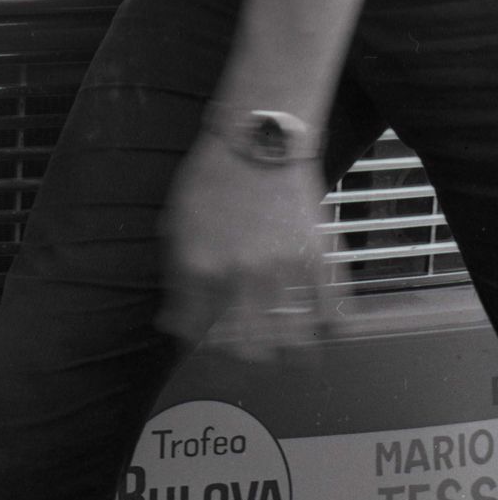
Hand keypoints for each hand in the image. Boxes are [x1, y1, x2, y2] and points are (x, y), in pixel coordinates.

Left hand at [158, 130, 335, 361]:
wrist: (258, 139)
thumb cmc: (212, 177)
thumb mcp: (175, 221)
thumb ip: (173, 274)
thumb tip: (170, 319)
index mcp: (199, 267)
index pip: (194, 331)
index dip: (194, 344)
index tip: (198, 346)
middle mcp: (240, 277)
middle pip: (246, 350)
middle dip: (242, 360)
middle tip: (242, 356)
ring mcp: (284, 272)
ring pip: (291, 343)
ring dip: (287, 356)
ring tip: (283, 355)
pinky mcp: (319, 262)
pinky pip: (330, 313)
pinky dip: (326, 330)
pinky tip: (320, 332)